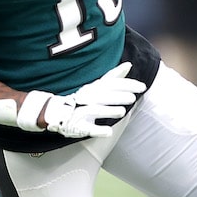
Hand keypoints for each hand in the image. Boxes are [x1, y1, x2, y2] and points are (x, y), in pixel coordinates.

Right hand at [18, 62, 145, 137]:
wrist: (55, 111)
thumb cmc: (83, 98)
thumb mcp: (97, 85)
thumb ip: (113, 76)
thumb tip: (129, 65)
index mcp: (93, 88)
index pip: (110, 83)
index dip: (126, 84)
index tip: (142, 86)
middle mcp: (87, 98)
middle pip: (103, 95)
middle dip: (117, 96)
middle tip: (132, 98)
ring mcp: (81, 112)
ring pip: (95, 110)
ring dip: (108, 110)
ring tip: (122, 112)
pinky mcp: (77, 126)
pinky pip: (87, 128)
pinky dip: (97, 130)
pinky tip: (108, 132)